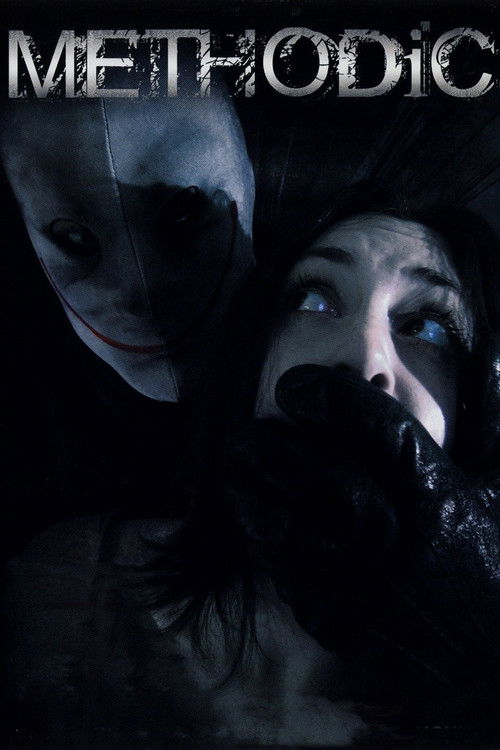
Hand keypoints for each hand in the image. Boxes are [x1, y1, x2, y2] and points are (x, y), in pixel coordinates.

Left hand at [226, 337, 499, 717]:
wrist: (495, 661)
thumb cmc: (496, 564)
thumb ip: (488, 422)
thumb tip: (486, 350)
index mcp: (441, 499)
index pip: (382, 431)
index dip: (332, 399)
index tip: (295, 386)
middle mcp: (401, 540)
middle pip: (323, 479)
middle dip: (274, 450)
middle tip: (244, 434)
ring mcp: (370, 588)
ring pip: (294, 533)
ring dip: (254, 499)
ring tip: (235, 476)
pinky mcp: (349, 626)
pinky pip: (292, 584)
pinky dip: (267, 552)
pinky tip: (255, 529)